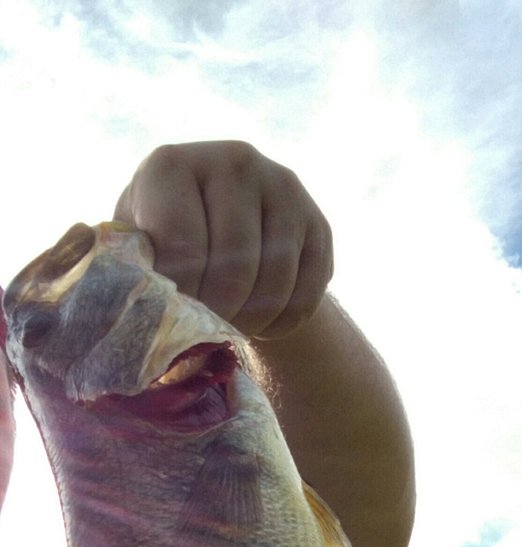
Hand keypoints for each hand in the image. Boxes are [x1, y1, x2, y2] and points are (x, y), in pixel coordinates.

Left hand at [113, 141, 332, 338]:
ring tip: (232, 327)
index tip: (178, 319)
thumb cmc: (161, 244)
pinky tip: (262, 324)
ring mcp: (281, 185)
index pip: (183, 245)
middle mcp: (232, 160)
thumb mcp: (136, 246)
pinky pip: (308, 289)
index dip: (182, 296)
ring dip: (253, 320)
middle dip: (220, 313)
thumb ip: (130, 267)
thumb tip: (126, 307)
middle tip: (207, 332)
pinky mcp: (317, 219)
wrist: (218, 226)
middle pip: (234, 263)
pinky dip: (285, 320)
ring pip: (275, 279)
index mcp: (171, 164)